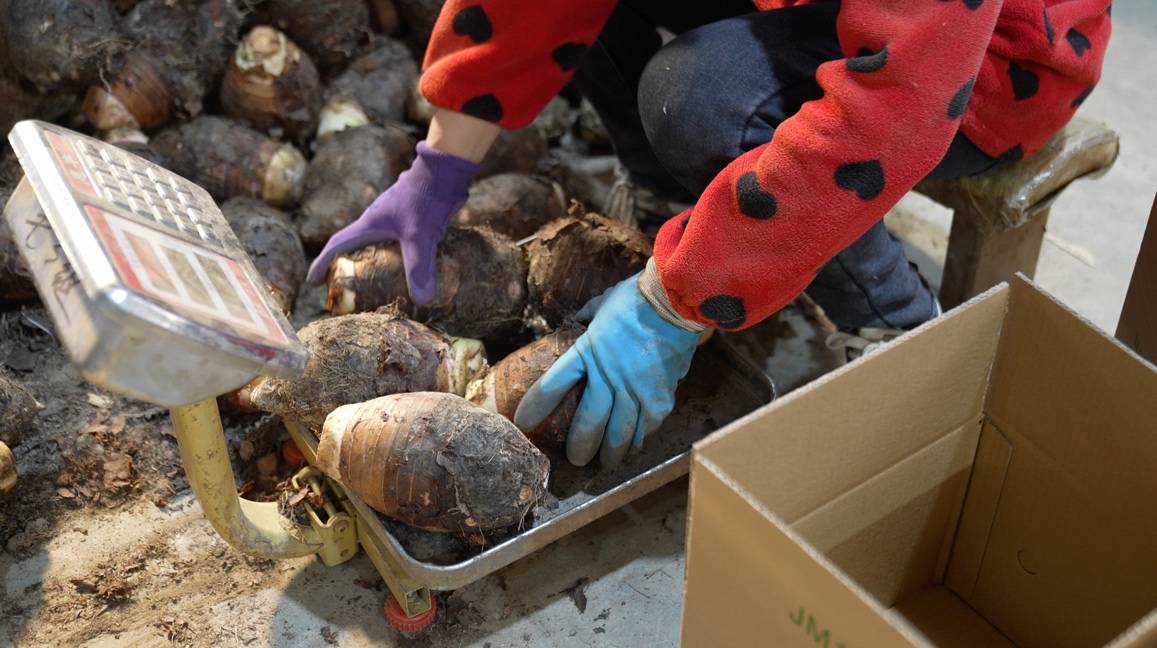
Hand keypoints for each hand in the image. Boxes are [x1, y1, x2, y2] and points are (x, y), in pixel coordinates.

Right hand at [305, 141, 478, 304]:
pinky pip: (397, 241)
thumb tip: (422, 301)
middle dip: (345, 266)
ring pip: (376, 243)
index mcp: (369, 224)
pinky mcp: (411, 217)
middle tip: (345, 288)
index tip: (312, 282)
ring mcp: (394, 217)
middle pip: (353, 245)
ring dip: (372, 261)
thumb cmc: (426, 198)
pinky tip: (411, 268)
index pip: (337, 244)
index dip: (322, 263)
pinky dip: (396, 256)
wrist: (445, 169)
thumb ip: (419, 268)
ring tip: (377, 283)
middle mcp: (377, 220)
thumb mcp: (420, 236)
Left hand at [514, 273, 701, 466]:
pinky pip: (646, 427)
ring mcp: (635, 390)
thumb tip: (578, 322)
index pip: (553, 385)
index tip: (523, 422)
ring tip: (605, 463)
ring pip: (619, 434)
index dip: (536, 406)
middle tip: (576, 460)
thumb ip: (586, 317)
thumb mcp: (601, 304)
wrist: (674, 301)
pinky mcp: (659, 397)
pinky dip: (639, 439)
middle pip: (588, 423)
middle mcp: (608, 377)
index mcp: (587, 352)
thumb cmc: (636, 298)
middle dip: (580, 446)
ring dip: (611, 452)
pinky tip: (634, 445)